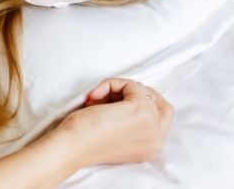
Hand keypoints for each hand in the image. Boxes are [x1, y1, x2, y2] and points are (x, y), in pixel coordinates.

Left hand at [56, 77, 172, 167]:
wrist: (72, 147)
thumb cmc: (83, 140)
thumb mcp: (115, 134)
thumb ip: (129, 121)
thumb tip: (126, 95)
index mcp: (150, 148)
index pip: (160, 120)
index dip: (140, 106)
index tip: (117, 102)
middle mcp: (155, 139)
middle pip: (161, 105)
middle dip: (138, 94)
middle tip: (113, 94)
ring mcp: (151, 125)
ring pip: (144, 92)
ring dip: (118, 89)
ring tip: (97, 99)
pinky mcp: (141, 109)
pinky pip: (130, 85)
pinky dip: (110, 84)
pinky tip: (94, 97)